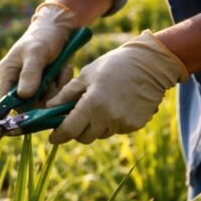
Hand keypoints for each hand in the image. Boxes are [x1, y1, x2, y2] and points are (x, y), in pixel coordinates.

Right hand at [0, 2, 78, 99]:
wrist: (62, 28)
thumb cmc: (43, 37)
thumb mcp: (36, 53)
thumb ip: (30, 74)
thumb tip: (23, 95)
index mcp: (8, 73)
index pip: (4, 99)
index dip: (14, 108)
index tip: (30, 110)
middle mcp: (18, 81)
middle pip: (27, 103)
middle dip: (43, 96)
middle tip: (52, 83)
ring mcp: (34, 83)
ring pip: (44, 99)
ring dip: (55, 88)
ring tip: (60, 70)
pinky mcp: (48, 83)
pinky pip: (56, 93)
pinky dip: (62, 82)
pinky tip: (64, 69)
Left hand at [46, 30, 188, 143]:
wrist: (151, 63)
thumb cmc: (114, 64)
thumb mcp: (86, 75)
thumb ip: (66, 94)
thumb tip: (49, 107)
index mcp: (92, 104)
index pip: (69, 130)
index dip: (58, 135)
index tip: (53, 136)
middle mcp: (108, 118)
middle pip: (84, 137)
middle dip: (76, 130)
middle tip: (76, 117)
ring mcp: (123, 123)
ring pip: (100, 134)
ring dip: (95, 126)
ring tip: (99, 105)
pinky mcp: (135, 124)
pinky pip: (116, 129)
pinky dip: (111, 123)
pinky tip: (116, 105)